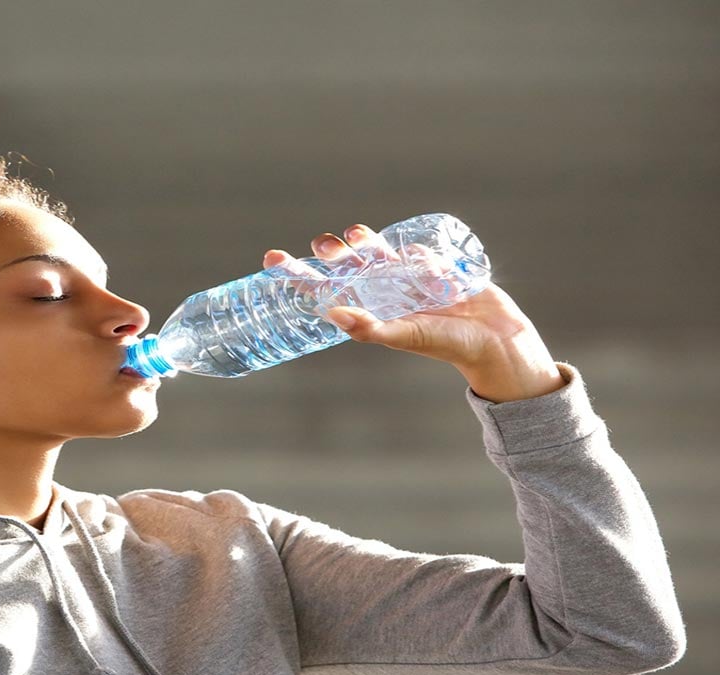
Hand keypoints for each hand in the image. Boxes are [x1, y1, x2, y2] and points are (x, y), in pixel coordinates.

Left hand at [262, 223, 567, 401]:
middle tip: (322, 243)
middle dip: (331, 253)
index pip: (325, 290)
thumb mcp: (406, 336)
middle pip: (347, 268)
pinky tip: (412, 253)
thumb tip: (333, 314)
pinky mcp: (436, 270)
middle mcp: (385, 295)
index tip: (271, 258)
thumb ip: (372, 328)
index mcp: (371, 311)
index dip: (298, 274)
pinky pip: (415, 253)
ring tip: (353, 233)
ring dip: (362, 243)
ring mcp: (409, 281)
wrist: (499, 341)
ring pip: (376, 255)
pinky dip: (409, 249)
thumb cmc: (449, 345)